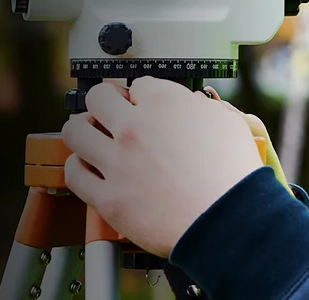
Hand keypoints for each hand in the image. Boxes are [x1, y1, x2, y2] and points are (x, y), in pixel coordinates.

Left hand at [59, 77, 264, 257]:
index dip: (143, 96)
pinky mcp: (109, 197)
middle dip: (106, 102)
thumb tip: (190, 105)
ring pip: (76, 131)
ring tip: (90, 135)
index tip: (142, 105)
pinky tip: (88, 167)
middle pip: (99, 97)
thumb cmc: (233, 179)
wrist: (228, 224)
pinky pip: (75, 173)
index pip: (140, 85)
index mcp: (165, 104)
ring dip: (82, 129)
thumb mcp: (228, 124)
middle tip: (111, 113)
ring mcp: (118, 162)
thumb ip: (202, 108)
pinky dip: (78, 166)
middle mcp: (136, 128)